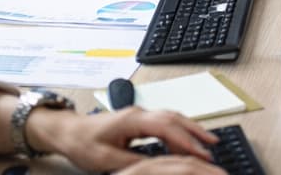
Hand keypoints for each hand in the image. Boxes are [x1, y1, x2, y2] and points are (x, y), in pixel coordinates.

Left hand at [28, 107, 219, 172]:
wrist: (68, 131)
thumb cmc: (83, 144)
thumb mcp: (106, 160)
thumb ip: (133, 162)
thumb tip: (157, 168)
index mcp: (131, 120)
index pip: (166, 127)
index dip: (185, 141)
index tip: (199, 153)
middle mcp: (138, 113)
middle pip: (174, 118)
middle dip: (195, 132)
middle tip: (213, 146)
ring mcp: (139, 115)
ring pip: (171, 118)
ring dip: (189, 129)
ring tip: (206, 143)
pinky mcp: (137, 121)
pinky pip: (164, 122)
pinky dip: (178, 131)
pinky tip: (185, 141)